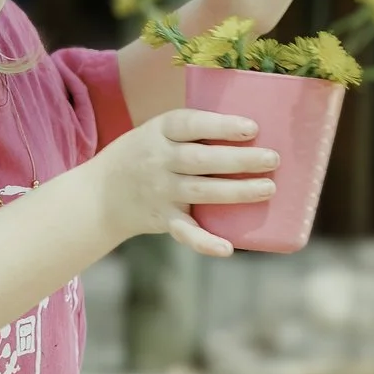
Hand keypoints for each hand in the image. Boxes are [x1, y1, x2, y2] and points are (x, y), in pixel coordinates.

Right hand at [87, 109, 278, 256]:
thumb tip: (254, 126)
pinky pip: (185, 232)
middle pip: (202, 160)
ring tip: (269, 189)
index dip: (221, 125)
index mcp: (160, 131)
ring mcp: (160, 191)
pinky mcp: (162, 219)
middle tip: (273, 159)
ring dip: (237, 192)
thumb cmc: (145, 154)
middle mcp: (159, 161)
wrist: (100, 193)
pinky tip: (227, 248)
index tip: (252, 128)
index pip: (191, 124)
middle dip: (240, 160)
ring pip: (202, 192)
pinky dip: (205, 243)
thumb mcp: (158, 131)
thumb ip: (195, 130)